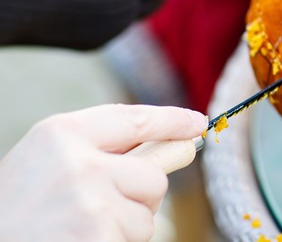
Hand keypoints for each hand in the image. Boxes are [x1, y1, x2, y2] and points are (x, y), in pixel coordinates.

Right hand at [0, 104, 206, 241]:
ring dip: (124, 229)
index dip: (170, 121)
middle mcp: (79, 161)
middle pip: (153, 177)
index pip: (133, 119)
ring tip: (78, 230)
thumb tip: (177, 147)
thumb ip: (101, 149)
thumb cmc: (15, 209)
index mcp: (61, 133)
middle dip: (140, 198)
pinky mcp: (98, 235)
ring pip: (146, 218)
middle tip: (99, 211)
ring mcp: (90, 201)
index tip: (197, 123)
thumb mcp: (45, 161)